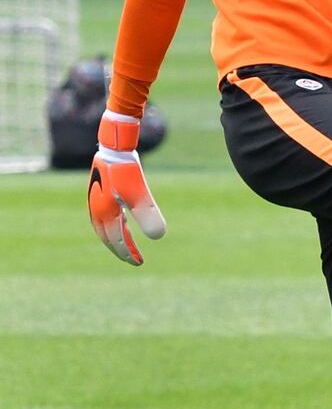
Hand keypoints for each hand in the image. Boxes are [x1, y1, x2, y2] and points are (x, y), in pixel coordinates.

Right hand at [88, 111, 165, 265]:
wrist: (115, 146)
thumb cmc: (126, 171)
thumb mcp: (140, 194)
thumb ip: (147, 215)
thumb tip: (159, 237)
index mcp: (104, 214)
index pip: (116, 240)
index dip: (127, 253)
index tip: (139, 262)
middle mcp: (97, 210)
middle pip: (108, 237)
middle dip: (121, 249)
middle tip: (134, 259)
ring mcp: (96, 200)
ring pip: (106, 226)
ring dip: (117, 237)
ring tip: (129, 245)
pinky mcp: (100, 191)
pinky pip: (106, 215)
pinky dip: (115, 224)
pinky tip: (124, 223)